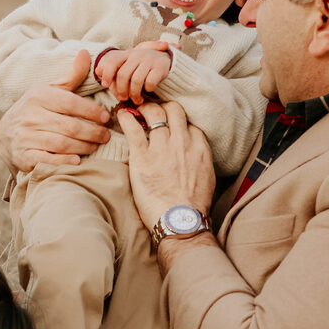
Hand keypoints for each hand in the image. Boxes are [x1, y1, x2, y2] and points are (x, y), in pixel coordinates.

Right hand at [0, 50, 111, 170]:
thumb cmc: (37, 110)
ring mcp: (25, 136)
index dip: (91, 111)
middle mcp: (30, 115)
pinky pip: (47, 160)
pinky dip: (64, 161)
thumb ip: (71, 76)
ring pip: (61, 143)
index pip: (70, 103)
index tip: (106, 117)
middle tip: (105, 136)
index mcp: (38, 96)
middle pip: (69, 126)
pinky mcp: (23, 156)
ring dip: (83, 147)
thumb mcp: (50, 91)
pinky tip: (77, 161)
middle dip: (92, 132)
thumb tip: (86, 53)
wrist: (7, 134)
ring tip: (95, 146)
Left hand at [98, 42, 171, 103]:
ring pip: (136, 80)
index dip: (107, 74)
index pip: (112, 61)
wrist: (164, 58)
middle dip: (121, 90)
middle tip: (122, 98)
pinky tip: (148, 90)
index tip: (105, 85)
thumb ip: (111, 69)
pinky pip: (150, 82)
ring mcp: (149, 60)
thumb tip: (98, 72)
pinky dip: (148, 89)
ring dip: (134, 94)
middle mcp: (137, 55)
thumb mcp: (126, 64)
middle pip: (123, 74)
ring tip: (136, 99)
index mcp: (126, 54)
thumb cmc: (140, 65)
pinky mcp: (160, 67)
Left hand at [119, 100, 216, 239]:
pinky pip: (133, 128)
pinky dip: (126, 117)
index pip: (189, 123)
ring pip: (154, 113)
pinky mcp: (142, 157)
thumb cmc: (194, 205)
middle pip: (174, 110)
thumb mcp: (207, 177)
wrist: (181, 221)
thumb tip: (194, 155)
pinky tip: (121, 114)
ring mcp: (161, 148)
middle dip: (163, 107)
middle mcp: (182, 142)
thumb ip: (200, 160)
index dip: (178, 121)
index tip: (170, 124)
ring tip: (137, 110)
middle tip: (153, 112)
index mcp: (199, 147)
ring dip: (144, 109)